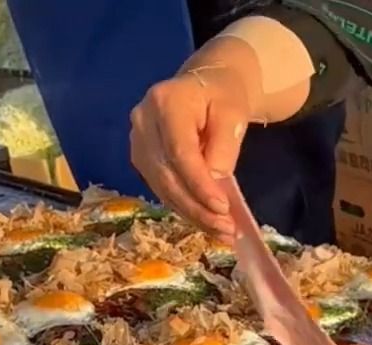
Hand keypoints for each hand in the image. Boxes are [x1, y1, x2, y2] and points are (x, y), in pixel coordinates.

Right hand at [129, 66, 255, 235]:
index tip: (222, 208)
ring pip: (162, 187)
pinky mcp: (141, 158)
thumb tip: (215, 177)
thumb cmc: (222, 97)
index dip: (199, 184)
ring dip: (192, 213)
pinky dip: (185, 208)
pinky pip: (161, 188)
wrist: (205, 86)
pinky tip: (206, 221)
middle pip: (167, 174)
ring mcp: (137, 141)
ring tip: (222, 232)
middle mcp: (142, 121)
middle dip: (197, 207)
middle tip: (226, 230)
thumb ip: (225, 143)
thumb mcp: (234, 112)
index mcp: (165, 103)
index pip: (180, 152)